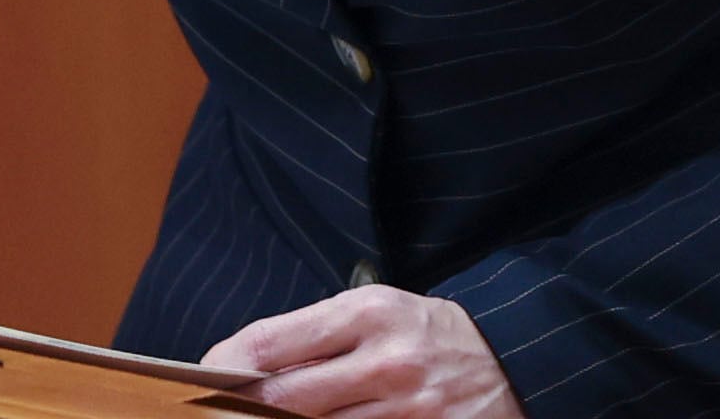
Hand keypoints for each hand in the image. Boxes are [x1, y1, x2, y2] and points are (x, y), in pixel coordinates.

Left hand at [207, 288, 525, 418]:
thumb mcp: (376, 311)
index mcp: (367, 312)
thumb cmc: (429, 333)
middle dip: (245, 410)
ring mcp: (408, 408)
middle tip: (221, 412)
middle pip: (285, 399)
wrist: (514, 359)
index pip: (273, 341)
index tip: (204, 376)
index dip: (226, 365)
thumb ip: (317, 336)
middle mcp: (386, 360)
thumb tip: (245, 368)